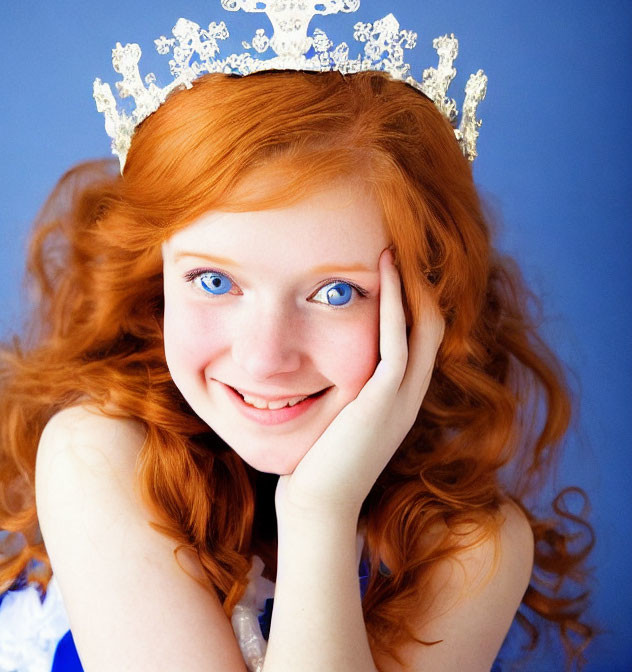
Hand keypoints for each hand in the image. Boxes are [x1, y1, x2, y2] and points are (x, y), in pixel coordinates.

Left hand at [275, 248, 444, 522]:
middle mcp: (410, 394)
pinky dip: (394, 304)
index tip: (396, 265)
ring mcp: (402, 398)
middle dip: (421, 286)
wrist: (317, 503)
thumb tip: (319, 365)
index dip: (414, 300)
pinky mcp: (384, 399)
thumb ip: (343, 391)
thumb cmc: (317, 461)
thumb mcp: (337, 418)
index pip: (420, 338)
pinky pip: (397, 341)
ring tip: (396, 249)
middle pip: (432, 325)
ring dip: (411, 286)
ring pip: (422, 327)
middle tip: (403, 246)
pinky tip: (381, 274)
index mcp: (400, 397)